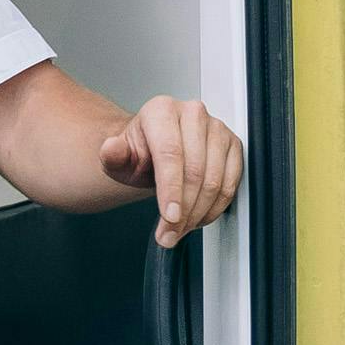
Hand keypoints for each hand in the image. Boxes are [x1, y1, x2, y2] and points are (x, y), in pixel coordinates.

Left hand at [98, 94, 240, 245]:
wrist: (156, 149)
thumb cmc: (139, 153)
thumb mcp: (118, 158)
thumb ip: (112, 155)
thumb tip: (111, 149)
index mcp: (161, 111)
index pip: (170, 154)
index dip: (171, 190)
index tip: (170, 217)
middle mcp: (192, 113)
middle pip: (195, 171)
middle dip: (183, 210)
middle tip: (169, 233)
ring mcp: (216, 128)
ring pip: (214, 180)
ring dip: (198, 213)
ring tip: (180, 229)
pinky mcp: (233, 145)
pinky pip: (230, 183)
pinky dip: (215, 207)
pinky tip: (198, 218)